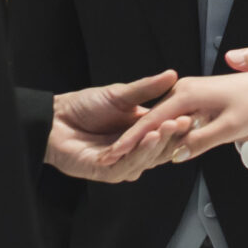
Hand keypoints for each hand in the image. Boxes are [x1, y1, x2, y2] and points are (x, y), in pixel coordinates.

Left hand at [45, 71, 188, 180]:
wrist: (55, 118)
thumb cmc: (83, 107)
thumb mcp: (121, 94)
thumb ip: (147, 89)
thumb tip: (172, 75)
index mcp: (141, 134)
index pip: (166, 133)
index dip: (179, 124)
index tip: (192, 111)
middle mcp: (134, 151)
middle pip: (161, 148)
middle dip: (173, 134)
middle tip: (185, 121)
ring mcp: (121, 164)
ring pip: (147, 158)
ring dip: (160, 142)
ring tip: (169, 126)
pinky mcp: (106, 172)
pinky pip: (127, 165)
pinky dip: (140, 153)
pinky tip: (148, 138)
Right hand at [102, 60, 247, 166]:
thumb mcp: (230, 128)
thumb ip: (200, 142)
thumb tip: (175, 156)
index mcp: (187, 94)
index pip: (151, 122)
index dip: (130, 141)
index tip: (112, 156)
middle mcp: (183, 91)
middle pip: (150, 120)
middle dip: (130, 140)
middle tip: (108, 160)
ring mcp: (188, 94)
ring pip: (160, 120)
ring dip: (143, 138)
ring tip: (120, 155)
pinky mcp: (194, 99)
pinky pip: (171, 118)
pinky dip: (160, 132)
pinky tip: (152, 145)